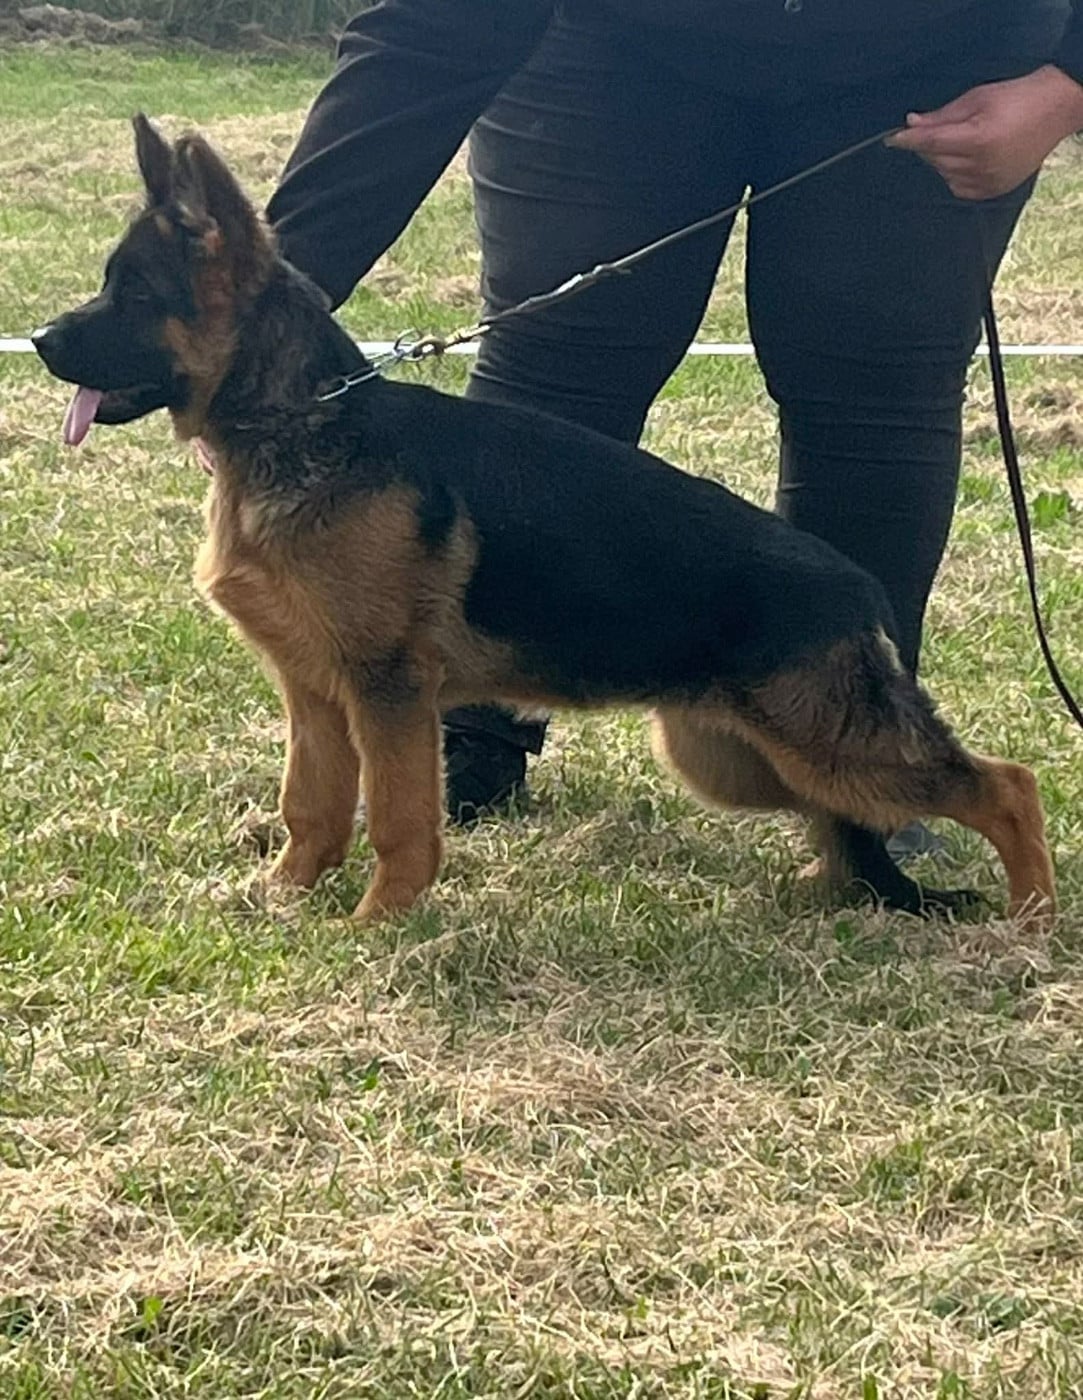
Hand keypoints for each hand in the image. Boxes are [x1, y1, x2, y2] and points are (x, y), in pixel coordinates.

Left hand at [885, 65, 1082, 199]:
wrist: (1054, 109)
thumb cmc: (1018, 97)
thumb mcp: (977, 97)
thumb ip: (942, 116)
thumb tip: (912, 124)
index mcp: (979, 138)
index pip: (931, 143)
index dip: (909, 141)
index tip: (892, 140)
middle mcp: (983, 165)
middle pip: (936, 160)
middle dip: (928, 146)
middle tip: (936, 130)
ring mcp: (989, 181)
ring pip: (945, 175)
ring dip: (942, 160)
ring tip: (961, 140)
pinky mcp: (994, 191)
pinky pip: (959, 188)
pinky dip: (954, 175)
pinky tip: (965, 159)